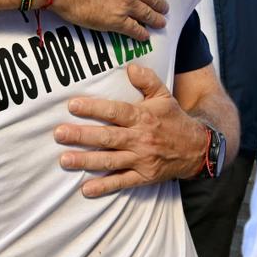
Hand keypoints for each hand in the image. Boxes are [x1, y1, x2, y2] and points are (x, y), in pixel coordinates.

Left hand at [54, 64, 209, 196]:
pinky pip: (122, 182)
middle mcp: (140, 139)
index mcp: (143, 117)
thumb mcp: (164, 95)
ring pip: (110, 160)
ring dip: (86, 161)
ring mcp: (142, 159)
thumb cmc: (174, 119)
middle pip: (107, 137)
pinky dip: (105, 186)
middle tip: (59, 134)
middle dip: (81, 136)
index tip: (72, 106)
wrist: (197, 148)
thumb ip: (147, 79)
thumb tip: (129, 67)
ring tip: (65, 160)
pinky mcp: (144, 176)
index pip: (115, 111)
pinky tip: (87, 189)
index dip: (93, 108)